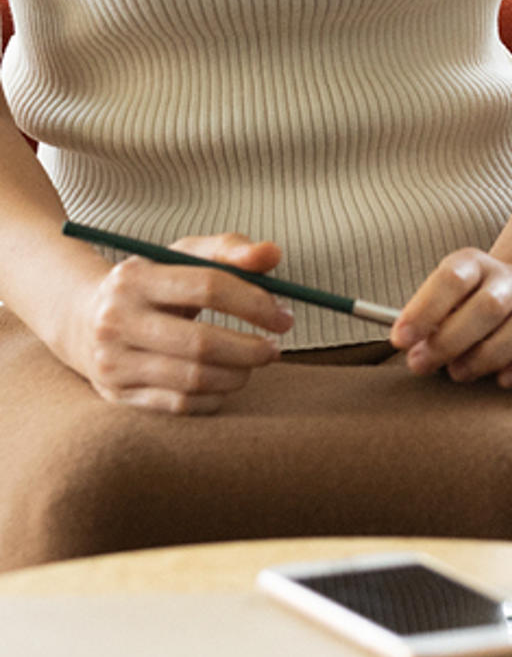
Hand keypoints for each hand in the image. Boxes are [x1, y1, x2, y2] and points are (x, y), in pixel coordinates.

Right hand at [60, 232, 291, 414]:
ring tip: (252, 363)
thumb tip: (273, 254)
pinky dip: (213, 398)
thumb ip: (230, 250)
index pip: (208, 287)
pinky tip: (225, 382)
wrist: (83, 319)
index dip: (254, 303)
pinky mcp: (115, 395)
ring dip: (237, 375)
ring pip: (192, 379)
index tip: (284, 317)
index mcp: (136, 278)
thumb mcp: (184, 255)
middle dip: (251, 349)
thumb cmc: (152, 284)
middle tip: (275, 348)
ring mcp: (112, 362)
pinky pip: (178, 406)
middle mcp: (117, 321)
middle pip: (201, 343)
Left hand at [390, 247, 511, 388]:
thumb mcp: (435, 308)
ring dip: (487, 355)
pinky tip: (505, 380)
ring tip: (459, 372)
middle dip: (450, 340)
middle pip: (490, 304)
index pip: (453, 277)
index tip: (400, 340)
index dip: (424, 309)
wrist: (504, 313)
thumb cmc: (457, 319)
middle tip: (421, 364)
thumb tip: (405, 341)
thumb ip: (422, 322)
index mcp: (476, 266)